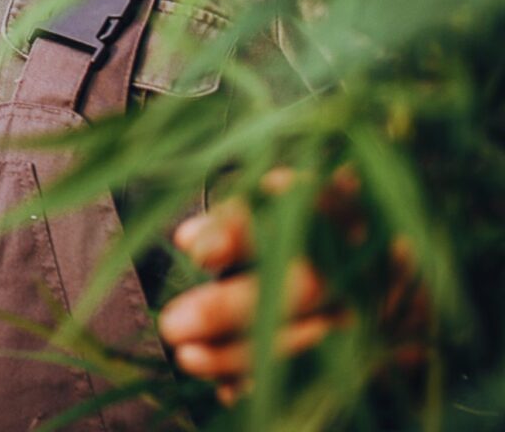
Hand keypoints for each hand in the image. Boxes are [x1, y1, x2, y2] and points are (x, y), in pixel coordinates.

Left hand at [158, 168, 426, 405]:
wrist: (411, 255)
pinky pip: (332, 378)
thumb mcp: (296, 197)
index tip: (186, 244)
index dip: (239, 227)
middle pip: (303, 287)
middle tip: (173, 324)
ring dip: (244, 357)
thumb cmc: (331, 218)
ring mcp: (392, 310)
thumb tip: (186, 243)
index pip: (296, 209)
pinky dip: (279, 386)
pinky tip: (229, 388)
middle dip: (231, 309)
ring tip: (189, 358)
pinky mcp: (395, 352)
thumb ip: (244, 214)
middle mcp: (378, 257)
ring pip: (316, 342)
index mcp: (355, 203)